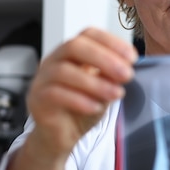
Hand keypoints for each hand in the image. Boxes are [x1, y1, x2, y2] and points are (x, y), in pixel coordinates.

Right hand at [25, 27, 137, 160]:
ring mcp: (42, 78)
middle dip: (104, 59)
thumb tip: (125, 69)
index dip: (111, 42)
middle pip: (74, 46)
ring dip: (95, 83)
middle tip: (127, 74)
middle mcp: (55, 59)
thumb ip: (112, 76)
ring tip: (117, 94)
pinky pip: (55, 94)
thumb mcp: (105, 87)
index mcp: (73, 52)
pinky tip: (96, 107)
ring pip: (63, 71)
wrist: (63, 135)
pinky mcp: (37, 99)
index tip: (132, 57)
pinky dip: (79, 100)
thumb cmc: (84, 105)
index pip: (89, 34)